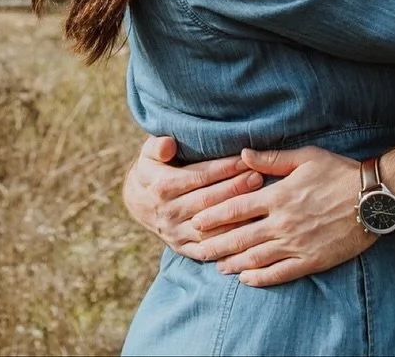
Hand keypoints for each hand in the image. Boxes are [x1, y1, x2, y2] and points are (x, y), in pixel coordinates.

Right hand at [122, 134, 264, 256]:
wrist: (136, 202)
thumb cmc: (152, 169)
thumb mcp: (148, 153)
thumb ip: (157, 146)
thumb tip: (168, 144)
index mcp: (163, 187)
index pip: (199, 177)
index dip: (223, 169)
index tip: (245, 161)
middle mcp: (169, 212)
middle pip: (208, 201)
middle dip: (235, 189)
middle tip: (258, 178)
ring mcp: (175, 233)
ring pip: (209, 228)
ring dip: (235, 217)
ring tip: (257, 204)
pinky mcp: (181, 248)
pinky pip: (206, 249)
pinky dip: (226, 244)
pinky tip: (245, 234)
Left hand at [188, 145, 371, 286]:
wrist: (371, 199)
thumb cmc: (339, 172)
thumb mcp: (306, 157)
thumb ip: (272, 159)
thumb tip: (242, 154)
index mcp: (280, 196)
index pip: (238, 208)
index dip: (215, 215)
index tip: (197, 221)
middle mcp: (284, 222)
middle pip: (242, 237)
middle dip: (217, 243)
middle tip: (198, 249)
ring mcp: (296, 244)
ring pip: (257, 258)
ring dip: (234, 263)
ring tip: (218, 265)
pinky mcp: (310, 260)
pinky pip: (280, 273)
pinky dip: (260, 278)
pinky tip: (247, 280)